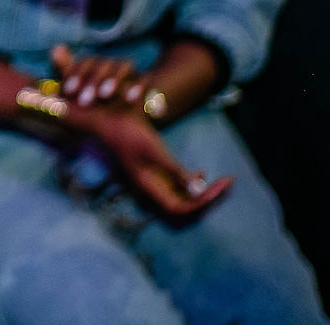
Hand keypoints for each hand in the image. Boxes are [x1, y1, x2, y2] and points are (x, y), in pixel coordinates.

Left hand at [51, 44, 144, 108]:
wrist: (126, 123)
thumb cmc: (95, 107)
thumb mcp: (78, 95)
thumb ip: (66, 74)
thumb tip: (56, 48)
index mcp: (94, 66)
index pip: (84, 62)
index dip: (74, 74)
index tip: (68, 91)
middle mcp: (111, 65)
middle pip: (102, 63)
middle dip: (92, 80)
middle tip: (84, 101)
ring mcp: (129, 72)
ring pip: (123, 65)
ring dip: (113, 79)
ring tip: (104, 96)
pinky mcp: (146, 82)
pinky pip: (146, 79)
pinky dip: (139, 87)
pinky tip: (130, 100)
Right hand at [64, 102, 232, 219]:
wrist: (102, 121)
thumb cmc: (125, 132)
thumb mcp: (153, 149)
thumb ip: (175, 170)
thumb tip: (200, 190)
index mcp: (149, 187)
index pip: (183, 209)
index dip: (205, 201)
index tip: (222, 184)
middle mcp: (151, 189)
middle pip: (185, 207)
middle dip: (209, 198)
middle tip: (227, 183)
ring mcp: (151, 183)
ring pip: (182, 199)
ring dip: (202, 193)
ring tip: (219, 181)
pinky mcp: (152, 174)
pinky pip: (176, 188)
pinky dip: (191, 184)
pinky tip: (201, 172)